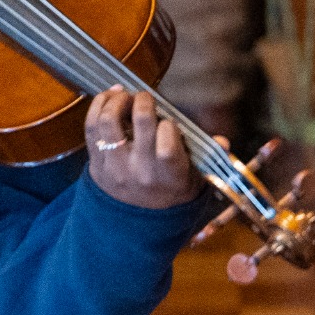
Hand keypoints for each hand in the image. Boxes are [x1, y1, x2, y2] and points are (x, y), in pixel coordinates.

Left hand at [84, 89, 200, 209]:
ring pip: (109, 121)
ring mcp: (114, 168)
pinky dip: (98, 106)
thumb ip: (208, 157)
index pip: (168, 144)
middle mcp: (140, 172)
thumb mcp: (196, 180)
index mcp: (169, 177)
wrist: (137, 220)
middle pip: (140, 123)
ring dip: (116, 100)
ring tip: (124, 94)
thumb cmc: (173, 191)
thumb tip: (223, 142)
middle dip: (143, 101)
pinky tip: (108, 98)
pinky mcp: (96, 164)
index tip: (169, 123)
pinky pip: (91, 128)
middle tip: (145, 96)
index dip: (169, 125)